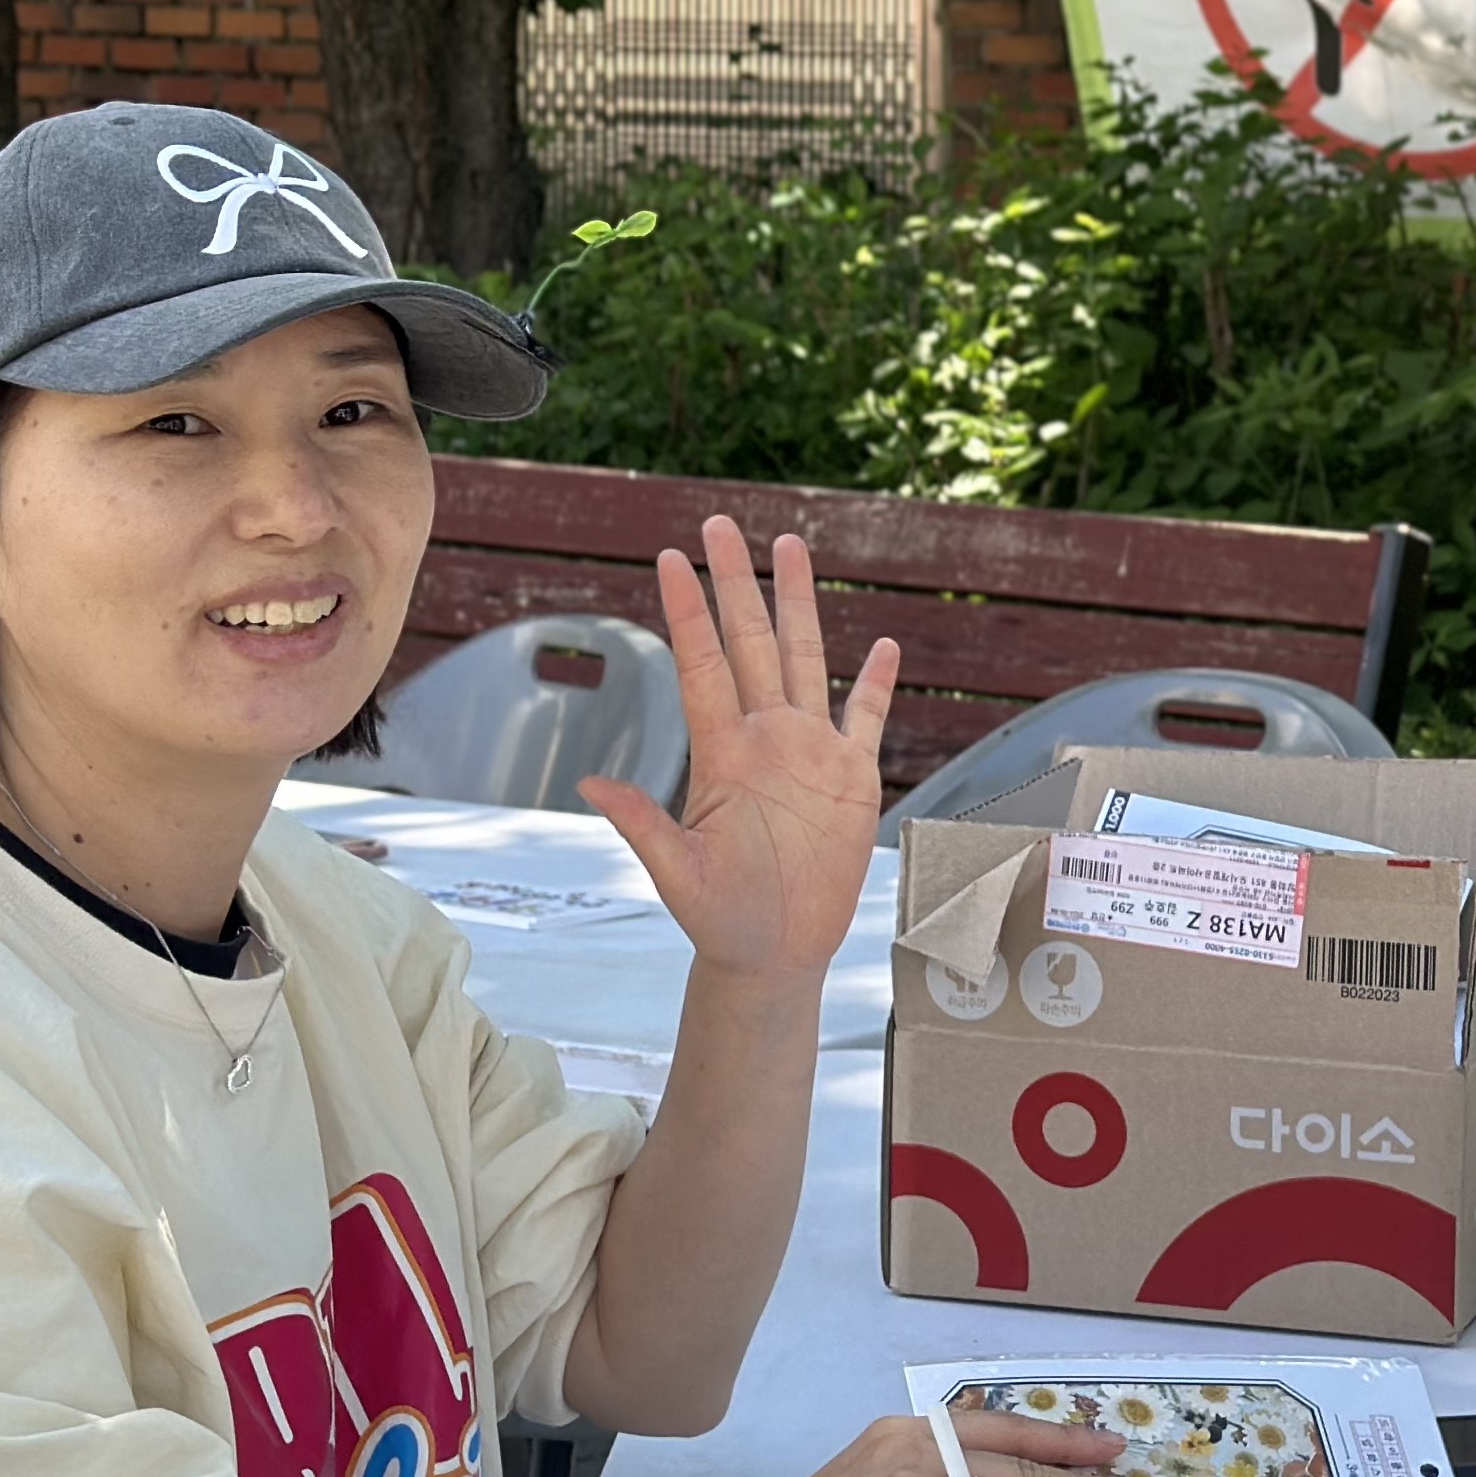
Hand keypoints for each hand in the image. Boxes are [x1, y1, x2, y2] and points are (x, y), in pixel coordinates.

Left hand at [587, 518, 900, 989]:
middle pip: (752, 643)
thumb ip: (644, 825)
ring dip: (800, 605)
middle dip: (738, 583)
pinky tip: (885, 646)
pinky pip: (866, 720)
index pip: (703, 666)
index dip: (688, 612)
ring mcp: (810, 753)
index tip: (671, 557)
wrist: (773, 953)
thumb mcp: (678, 875)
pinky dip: (877, 685)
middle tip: (722, 523)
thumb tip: (590, 785)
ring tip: (790, 547)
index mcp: (722, 754)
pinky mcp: (851, 779)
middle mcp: (765, 739)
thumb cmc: (720, 919)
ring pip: (806, 660)